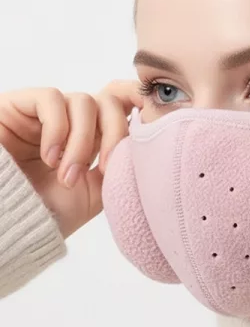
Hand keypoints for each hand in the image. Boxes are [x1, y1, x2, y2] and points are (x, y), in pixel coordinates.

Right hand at [0, 81, 142, 237]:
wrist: (9, 228)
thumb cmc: (49, 212)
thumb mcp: (99, 189)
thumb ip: (122, 161)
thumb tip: (150, 139)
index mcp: (94, 136)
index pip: (122, 101)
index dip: (140, 99)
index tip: (156, 116)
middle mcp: (72, 120)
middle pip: (109, 100)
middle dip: (115, 132)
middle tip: (105, 167)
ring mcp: (45, 113)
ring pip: (84, 101)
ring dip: (83, 141)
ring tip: (68, 175)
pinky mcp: (17, 106)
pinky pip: (51, 99)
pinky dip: (58, 129)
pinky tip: (50, 157)